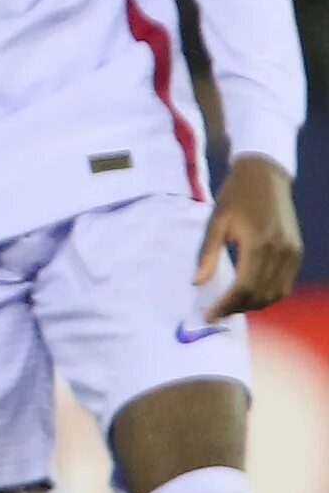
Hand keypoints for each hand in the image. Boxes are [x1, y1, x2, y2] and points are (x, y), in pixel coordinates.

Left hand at [199, 153, 301, 321]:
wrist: (264, 176)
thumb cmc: (235, 196)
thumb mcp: (215, 222)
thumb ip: (207, 254)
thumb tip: (196, 283)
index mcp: (259, 242)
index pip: (244, 287)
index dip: (225, 306)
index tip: (208, 316)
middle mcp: (281, 250)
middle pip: (260, 294)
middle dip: (237, 308)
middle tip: (216, 313)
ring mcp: (293, 252)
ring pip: (276, 293)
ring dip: (253, 305)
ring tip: (229, 306)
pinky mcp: (297, 251)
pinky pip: (285, 284)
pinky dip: (267, 295)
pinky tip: (248, 295)